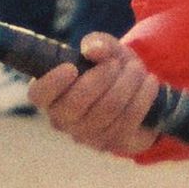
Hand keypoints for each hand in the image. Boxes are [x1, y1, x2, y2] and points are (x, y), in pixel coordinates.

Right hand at [27, 33, 170, 156]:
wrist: (135, 93)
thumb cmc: (109, 68)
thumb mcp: (104, 49)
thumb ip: (97, 43)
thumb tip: (94, 49)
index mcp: (51, 95)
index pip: (39, 95)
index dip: (52, 83)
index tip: (71, 67)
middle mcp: (64, 120)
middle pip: (77, 102)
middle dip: (102, 76)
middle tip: (117, 62)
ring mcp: (88, 136)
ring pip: (108, 108)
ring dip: (128, 83)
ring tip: (137, 69)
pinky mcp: (114, 143)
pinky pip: (128, 119)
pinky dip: (143, 96)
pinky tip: (149, 83)